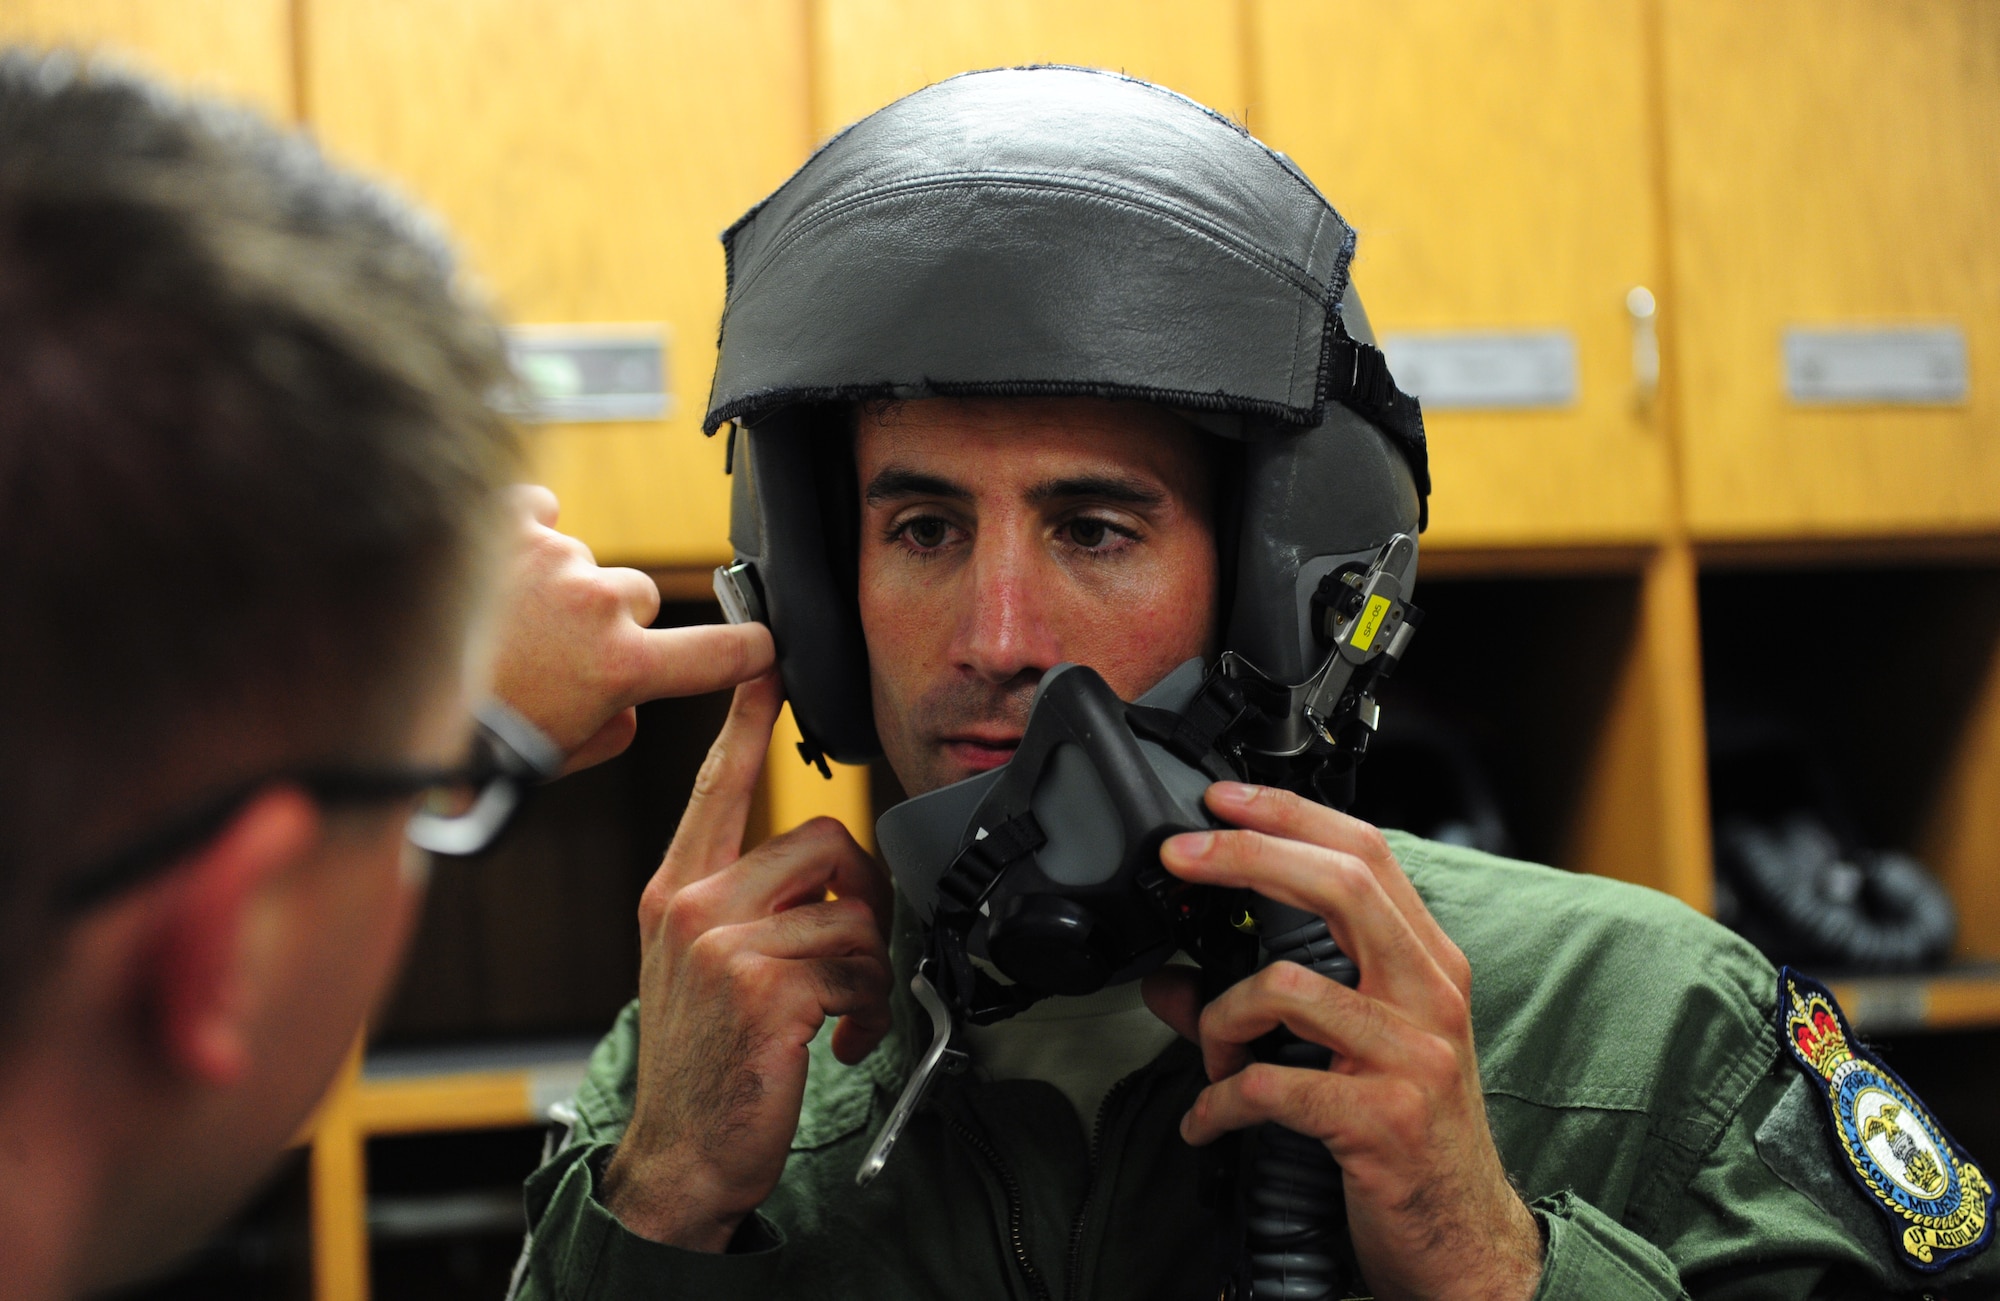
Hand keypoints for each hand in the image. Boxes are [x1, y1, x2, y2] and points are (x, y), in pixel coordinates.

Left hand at [489, 485, 774, 773]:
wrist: (376, 704)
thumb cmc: (471, 739)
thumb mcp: (569, 753)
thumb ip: (622, 720)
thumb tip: (633, 695)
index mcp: (621, 666)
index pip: (720, 653)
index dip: (753, 650)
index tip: (765, 645)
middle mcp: (597, 603)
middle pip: (638, 597)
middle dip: (610, 622)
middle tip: (555, 653)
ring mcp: (554, 557)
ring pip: (583, 562)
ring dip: (556, 585)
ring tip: (500, 622)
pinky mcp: (507, 524)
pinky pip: (540, 511)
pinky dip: (529, 531)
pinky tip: (501, 561)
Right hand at [601, 673, 893, 1250]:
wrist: (679, 1157)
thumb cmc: (704, 1065)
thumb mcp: (701, 970)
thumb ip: (745, 909)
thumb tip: (828, 882)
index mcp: (676, 890)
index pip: (716, 785)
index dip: (747, 720)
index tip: (767, 663)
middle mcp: (693, 905)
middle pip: (825, 842)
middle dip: (865, 899)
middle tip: (858, 954)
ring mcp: (725, 945)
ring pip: (852, 912)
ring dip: (871, 972)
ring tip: (845, 1011)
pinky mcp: (763, 988)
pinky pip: (859, 967)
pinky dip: (870, 1011)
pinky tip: (842, 1041)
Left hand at [1143, 782, 1541, 1300]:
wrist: (1463, 1239)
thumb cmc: (1408, 1136)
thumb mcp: (1347, 1053)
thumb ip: (1261, 1008)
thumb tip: (1168, 983)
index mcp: (1426, 964)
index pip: (1365, 853)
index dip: (1289, 815)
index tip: (1221, 800)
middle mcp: (1428, 995)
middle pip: (1339, 885)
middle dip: (1245, 856)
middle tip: (1180, 856)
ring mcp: (1411, 1055)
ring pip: (1288, 988)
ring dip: (1222, 1021)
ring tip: (1213, 1061)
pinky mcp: (1382, 1119)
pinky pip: (1273, 1086)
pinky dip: (1220, 1102)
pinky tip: (1206, 1120)